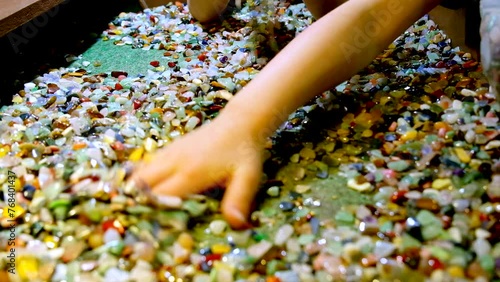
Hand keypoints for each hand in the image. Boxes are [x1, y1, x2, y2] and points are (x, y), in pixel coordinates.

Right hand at [130, 116, 264, 228]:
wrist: (240, 123)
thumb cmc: (244, 153)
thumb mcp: (247, 177)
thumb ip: (239, 199)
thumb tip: (235, 224)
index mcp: (191, 173)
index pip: (161, 196)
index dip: (152, 212)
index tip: (146, 228)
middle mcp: (174, 162)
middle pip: (142, 183)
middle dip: (135, 202)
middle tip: (133, 221)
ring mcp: (170, 153)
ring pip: (140, 173)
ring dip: (135, 189)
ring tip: (132, 208)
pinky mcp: (170, 148)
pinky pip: (146, 164)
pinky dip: (140, 178)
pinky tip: (141, 191)